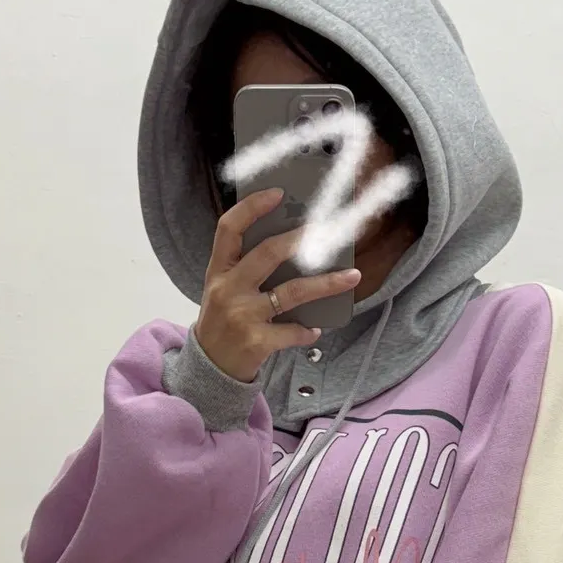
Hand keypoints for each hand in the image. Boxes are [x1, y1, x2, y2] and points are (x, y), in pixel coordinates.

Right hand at [194, 188, 359, 383]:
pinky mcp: (256, 341)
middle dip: (302, 239)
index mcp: (218, 271)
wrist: (210, 369)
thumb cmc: (222, 323)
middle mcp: (228, 289)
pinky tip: (315, 329)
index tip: (278, 193)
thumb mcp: (223, 291)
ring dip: (327, 283)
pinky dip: (308, 331)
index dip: (252, 207)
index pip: (229, 229)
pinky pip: (293, 331)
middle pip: (268, 253)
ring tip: (352, 276)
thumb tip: (294, 246)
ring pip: (293, 292)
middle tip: (330, 231)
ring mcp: (242, 316)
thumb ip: (247, 269)